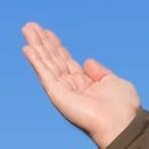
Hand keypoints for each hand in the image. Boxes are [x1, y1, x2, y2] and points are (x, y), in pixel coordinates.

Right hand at [20, 22, 140, 148]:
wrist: (121, 122)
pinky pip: (44, 74)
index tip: (47, 32)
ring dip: (36, 46)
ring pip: (46, 63)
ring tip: (26, 29)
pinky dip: (36, 61)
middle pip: (53, 59)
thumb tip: (86, 62)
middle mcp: (71, 85)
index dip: (56, 46)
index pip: (65, 60)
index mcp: (85, 83)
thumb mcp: (113, 82)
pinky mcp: (57, 94)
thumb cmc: (122, 106)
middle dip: (42, 42)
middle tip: (30, 26)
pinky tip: (28, 48)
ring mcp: (63, 90)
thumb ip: (99, 72)